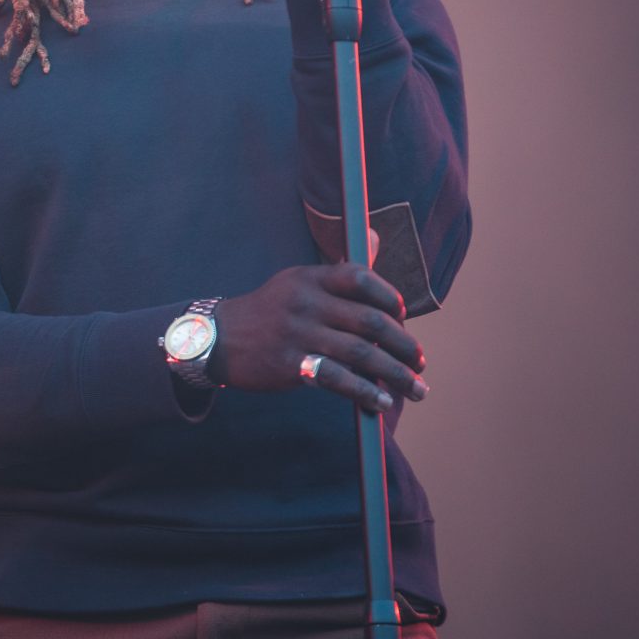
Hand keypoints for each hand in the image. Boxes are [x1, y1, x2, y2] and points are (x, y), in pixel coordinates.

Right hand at [212, 262, 427, 413]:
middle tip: (420, 362)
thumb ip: (339, 270)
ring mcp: (298, 334)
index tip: (403, 318)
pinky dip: (365, 392)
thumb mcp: (297, 280)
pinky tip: (382, 401)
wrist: (218, 339)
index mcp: (311, 278)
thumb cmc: (270, 311)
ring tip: (416, 388)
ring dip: (395, 374)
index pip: (361, 278)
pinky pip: (337, 379)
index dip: (391, 298)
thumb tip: (375, 237)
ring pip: (360, 353)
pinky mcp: (290, 365)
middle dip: (403, 344)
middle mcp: (307, 302)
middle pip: (370, 321)